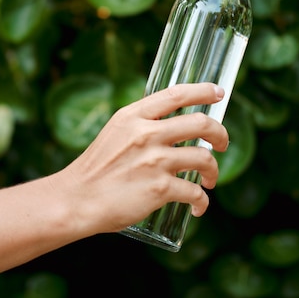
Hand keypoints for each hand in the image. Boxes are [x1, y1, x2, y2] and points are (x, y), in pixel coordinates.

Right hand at [51, 82, 229, 234]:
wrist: (75, 200)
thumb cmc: (95, 170)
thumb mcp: (114, 133)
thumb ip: (139, 127)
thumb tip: (170, 127)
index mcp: (133, 116)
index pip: (176, 94)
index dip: (203, 91)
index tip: (219, 93)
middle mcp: (146, 133)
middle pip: (201, 123)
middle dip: (220, 134)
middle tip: (222, 144)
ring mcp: (154, 160)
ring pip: (204, 158)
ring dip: (214, 171)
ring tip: (210, 180)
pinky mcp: (159, 188)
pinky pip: (195, 192)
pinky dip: (202, 201)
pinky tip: (199, 207)